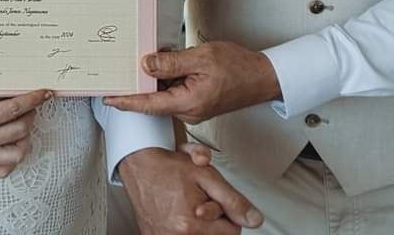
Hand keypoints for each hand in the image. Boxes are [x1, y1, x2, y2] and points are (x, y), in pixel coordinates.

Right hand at [0, 89, 52, 176]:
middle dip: (31, 114)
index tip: (44, 92)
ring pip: (17, 152)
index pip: (14, 109)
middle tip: (31, 105)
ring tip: (23, 124)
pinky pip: (3, 169)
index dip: (33, 99)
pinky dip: (13, 158)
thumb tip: (8, 90)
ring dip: (25, 137)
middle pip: (20, 129)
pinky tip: (12, 145)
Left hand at [104, 42, 281, 122]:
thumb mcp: (201, 58)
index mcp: (188, 104)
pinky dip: (166, 78)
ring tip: (150, 56)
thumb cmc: (238, 67)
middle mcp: (188, 111)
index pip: (149, 104)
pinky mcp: (196, 102)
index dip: (126, 101)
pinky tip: (165, 62)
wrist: (262, 77)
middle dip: (138, 83)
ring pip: (163, 94)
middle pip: (154, 99)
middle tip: (120, 67)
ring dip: (155, 78)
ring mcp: (192, 108)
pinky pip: (174, 91)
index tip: (108, 98)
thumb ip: (171, 62)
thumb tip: (146, 65)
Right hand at [119, 147, 262, 233]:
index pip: (232, 231)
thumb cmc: (169, 167)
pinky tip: (177, 213)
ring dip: (200, 224)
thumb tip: (255, 220)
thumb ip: (233, 199)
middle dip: (214, 219)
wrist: (138, 165)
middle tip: (199, 200)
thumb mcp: (206, 175)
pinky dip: (184, 228)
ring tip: (188, 205)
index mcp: (192, 225)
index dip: (226, 211)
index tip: (213, 199)